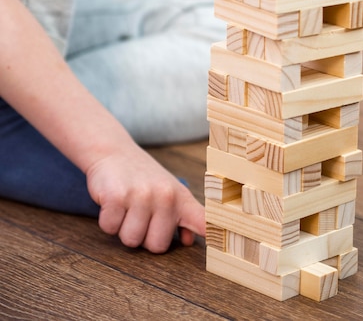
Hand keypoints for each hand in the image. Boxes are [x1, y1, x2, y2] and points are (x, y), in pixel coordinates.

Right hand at [86, 145, 204, 252]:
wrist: (113, 150)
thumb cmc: (142, 176)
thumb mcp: (168, 190)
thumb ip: (181, 216)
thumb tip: (187, 241)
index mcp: (181, 197)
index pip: (202, 220)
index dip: (211, 234)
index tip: (221, 243)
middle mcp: (165, 196)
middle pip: (156, 246)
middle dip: (143, 236)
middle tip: (139, 214)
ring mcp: (141, 196)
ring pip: (131, 240)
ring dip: (123, 228)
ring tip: (126, 207)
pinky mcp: (116, 197)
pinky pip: (110, 228)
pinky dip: (108, 220)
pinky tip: (114, 202)